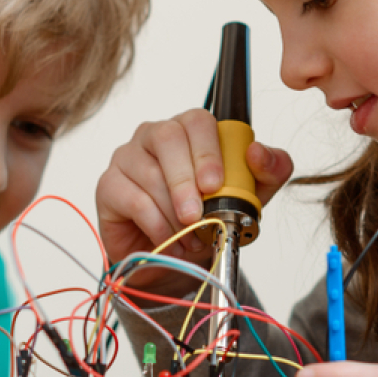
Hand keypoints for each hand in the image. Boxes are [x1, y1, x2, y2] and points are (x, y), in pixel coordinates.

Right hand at [95, 108, 292, 282]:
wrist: (175, 255)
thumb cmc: (208, 216)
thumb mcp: (249, 196)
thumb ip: (268, 171)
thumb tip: (258, 153)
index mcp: (189, 130)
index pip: (197, 121)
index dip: (207, 151)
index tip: (215, 184)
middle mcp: (155, 135)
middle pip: (167, 137)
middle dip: (185, 179)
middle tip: (196, 214)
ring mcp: (128, 157)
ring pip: (149, 173)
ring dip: (173, 212)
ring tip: (189, 237)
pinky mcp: (109, 184)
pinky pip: (132, 199)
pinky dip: (156, 225)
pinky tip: (169, 240)